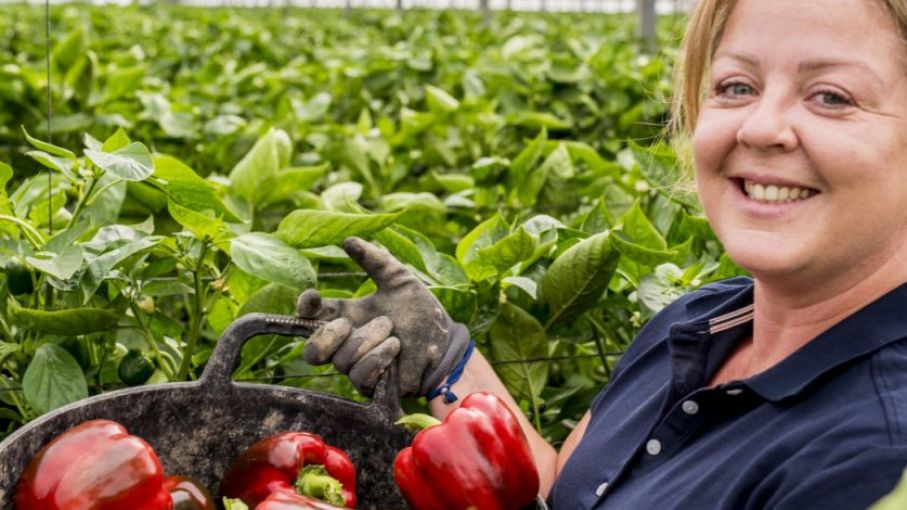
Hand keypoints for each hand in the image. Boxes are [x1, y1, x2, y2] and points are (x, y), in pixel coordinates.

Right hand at [296, 237, 469, 396]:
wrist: (445, 342)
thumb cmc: (421, 311)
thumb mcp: (399, 279)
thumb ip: (375, 260)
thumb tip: (347, 240)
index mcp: (348, 315)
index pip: (312, 317)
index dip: (304, 308)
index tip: (311, 297)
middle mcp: (347, 342)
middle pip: (312, 350)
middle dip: (328, 335)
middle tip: (347, 323)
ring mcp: (357, 365)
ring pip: (341, 360)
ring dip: (367, 341)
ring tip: (391, 331)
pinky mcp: (371, 384)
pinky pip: (359, 375)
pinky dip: (377, 358)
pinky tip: (394, 348)